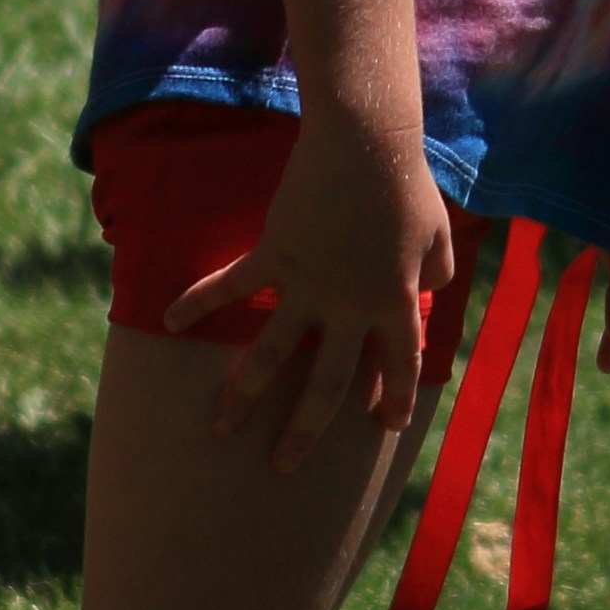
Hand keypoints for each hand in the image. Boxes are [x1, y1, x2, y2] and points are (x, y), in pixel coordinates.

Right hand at [169, 109, 455, 469]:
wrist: (366, 143)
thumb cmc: (408, 184)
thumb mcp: (439, 235)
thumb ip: (437, 270)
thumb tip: (431, 291)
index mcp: (394, 303)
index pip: (399, 365)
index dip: (394, 397)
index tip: (383, 425)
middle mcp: (349, 307)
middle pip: (327, 384)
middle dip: (305, 431)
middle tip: (284, 466)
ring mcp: (308, 286)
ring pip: (271, 356)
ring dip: (243, 395)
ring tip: (220, 429)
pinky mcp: (275, 255)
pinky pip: (232, 286)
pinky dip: (198, 302)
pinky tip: (170, 320)